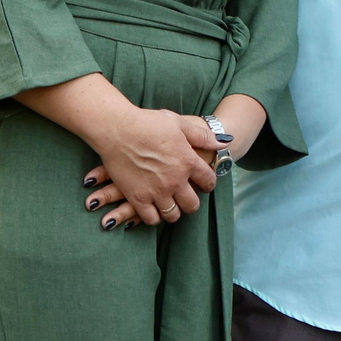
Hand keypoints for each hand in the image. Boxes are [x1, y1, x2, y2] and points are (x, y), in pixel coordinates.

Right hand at [82, 109, 217, 229]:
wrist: (116, 128)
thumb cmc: (147, 122)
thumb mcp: (179, 123)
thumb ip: (202, 136)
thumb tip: (224, 142)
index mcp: (188, 162)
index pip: (209, 181)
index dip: (208, 184)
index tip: (203, 184)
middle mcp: (176, 180)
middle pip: (192, 205)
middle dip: (192, 203)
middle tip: (186, 198)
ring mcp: (156, 191)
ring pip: (173, 215)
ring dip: (173, 211)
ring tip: (169, 205)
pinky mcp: (138, 198)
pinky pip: (151, 219)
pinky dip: (154, 217)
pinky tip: (153, 209)